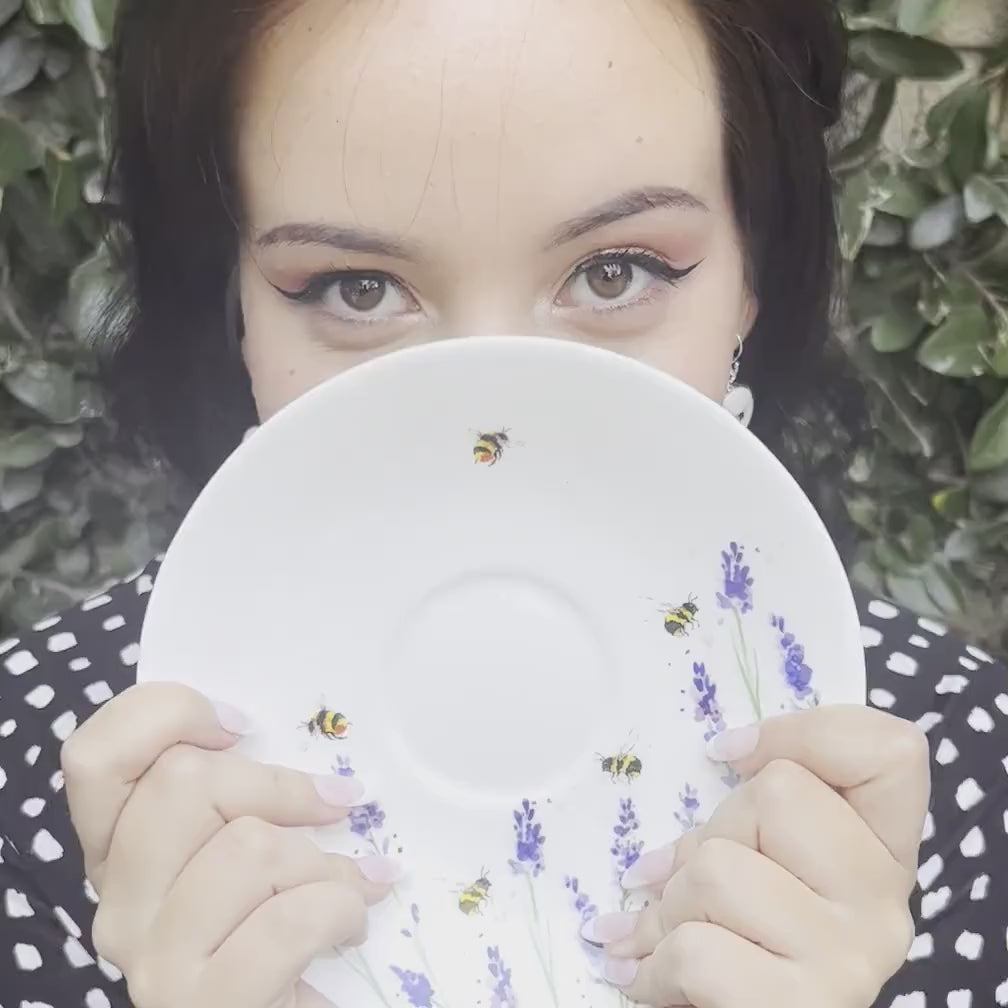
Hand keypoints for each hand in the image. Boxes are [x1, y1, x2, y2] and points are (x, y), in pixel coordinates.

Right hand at [61, 682, 399, 1007]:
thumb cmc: (273, 927)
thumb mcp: (245, 847)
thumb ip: (240, 796)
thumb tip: (304, 747)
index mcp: (117, 851)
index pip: (94, 755)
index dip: (166, 714)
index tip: (242, 724)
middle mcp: (118, 903)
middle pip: (182, 782)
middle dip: (280, 787)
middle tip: (333, 805)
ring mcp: (152, 960)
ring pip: (247, 847)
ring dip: (325, 862)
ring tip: (350, 884)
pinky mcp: (204, 1003)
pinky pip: (288, 920)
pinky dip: (340, 909)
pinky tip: (351, 924)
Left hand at [582, 705, 928, 1006]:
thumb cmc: (743, 937)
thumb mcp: (759, 856)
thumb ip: (749, 811)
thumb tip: (721, 752)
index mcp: (884, 851)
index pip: (890, 750)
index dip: (802, 734)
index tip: (727, 756)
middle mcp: (885, 902)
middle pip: (776, 792)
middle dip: (706, 834)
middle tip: (692, 887)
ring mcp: (852, 961)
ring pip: (715, 868)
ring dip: (666, 905)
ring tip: (664, 936)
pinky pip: (695, 952)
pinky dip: (654, 965)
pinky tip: (645, 976)